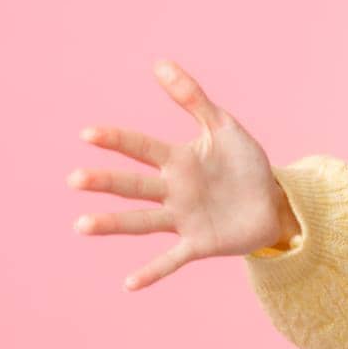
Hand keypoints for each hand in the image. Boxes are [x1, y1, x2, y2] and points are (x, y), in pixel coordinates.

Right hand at [69, 59, 296, 290]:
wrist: (273, 203)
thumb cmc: (245, 164)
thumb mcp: (224, 128)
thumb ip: (194, 98)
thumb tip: (160, 63)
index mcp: (178, 161)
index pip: (142, 148)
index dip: (118, 140)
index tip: (88, 134)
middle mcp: (173, 191)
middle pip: (135, 186)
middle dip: (106, 182)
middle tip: (74, 180)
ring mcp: (184, 219)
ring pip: (143, 222)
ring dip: (114, 224)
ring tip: (82, 226)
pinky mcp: (200, 244)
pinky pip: (172, 259)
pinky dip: (153, 272)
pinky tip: (129, 284)